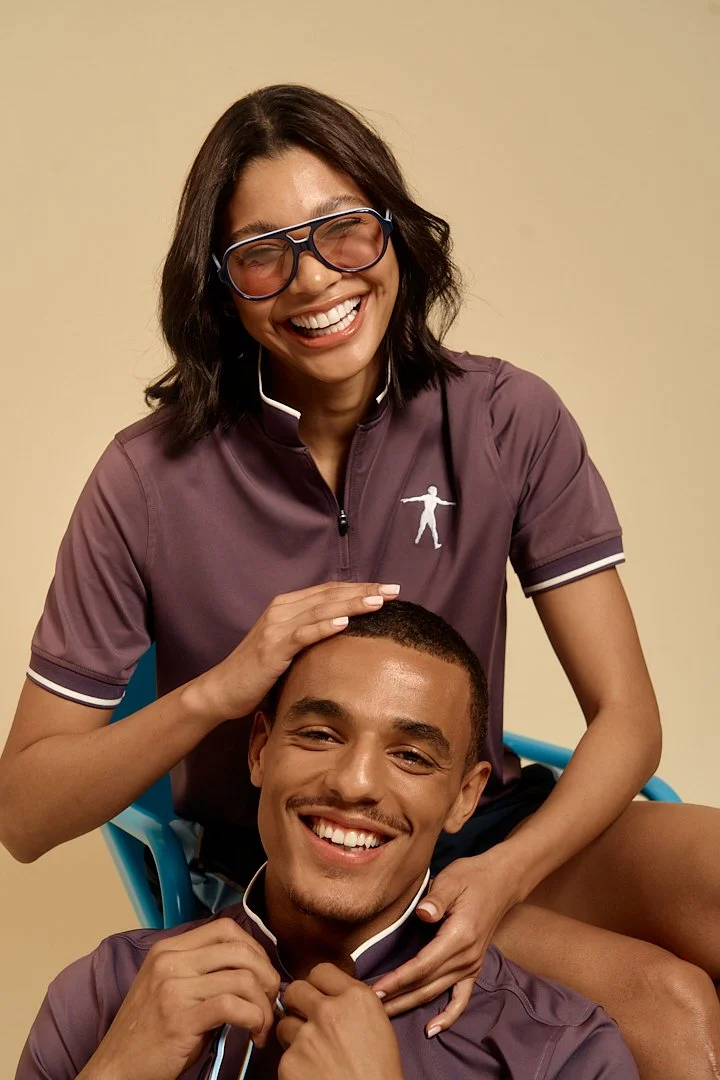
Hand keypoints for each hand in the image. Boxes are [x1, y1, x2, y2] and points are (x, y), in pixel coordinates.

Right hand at [79, 919, 280, 1079]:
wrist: (115, 1070)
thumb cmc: (148, 1033)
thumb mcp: (169, 988)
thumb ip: (201, 972)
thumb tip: (250, 970)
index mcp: (168, 949)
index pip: (225, 929)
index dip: (254, 948)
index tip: (262, 973)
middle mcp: (170, 961)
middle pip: (239, 950)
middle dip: (266, 974)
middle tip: (271, 999)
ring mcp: (174, 987)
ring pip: (242, 978)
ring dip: (263, 1004)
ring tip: (262, 1024)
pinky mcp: (181, 1018)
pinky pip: (233, 1006)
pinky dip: (253, 1019)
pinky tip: (254, 1035)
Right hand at [187, 581, 399, 724]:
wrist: (222, 690)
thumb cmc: (258, 672)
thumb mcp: (288, 647)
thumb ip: (311, 635)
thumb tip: (346, 634)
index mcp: (287, 606)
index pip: (330, 590)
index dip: (360, 586)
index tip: (389, 588)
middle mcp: (281, 610)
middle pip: (330, 594)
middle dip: (364, 590)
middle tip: (395, 589)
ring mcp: (276, 628)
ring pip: (320, 609)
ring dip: (351, 604)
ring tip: (378, 601)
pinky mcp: (272, 648)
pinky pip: (302, 634)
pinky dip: (324, 626)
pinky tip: (345, 622)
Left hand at [276, 964, 404, 1079]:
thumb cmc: (380, 1073)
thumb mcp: (378, 1024)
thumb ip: (353, 1003)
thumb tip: (331, 994)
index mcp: (356, 997)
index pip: (321, 971)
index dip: (318, 985)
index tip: (319, 996)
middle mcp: (329, 1010)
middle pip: (295, 989)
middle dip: (298, 1004)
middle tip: (306, 1020)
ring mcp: (307, 1036)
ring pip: (285, 1023)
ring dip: (294, 1036)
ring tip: (313, 1054)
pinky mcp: (289, 1062)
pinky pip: (284, 1055)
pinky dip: (294, 1065)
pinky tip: (311, 1074)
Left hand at [372, 849, 524, 1034]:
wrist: (501, 882)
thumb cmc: (471, 877)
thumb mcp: (452, 880)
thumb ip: (437, 898)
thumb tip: (424, 912)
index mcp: (459, 937)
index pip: (422, 965)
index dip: (397, 980)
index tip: (374, 990)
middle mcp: (466, 957)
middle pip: (426, 985)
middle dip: (397, 998)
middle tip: (368, 1008)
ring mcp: (471, 966)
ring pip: (437, 993)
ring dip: (411, 1006)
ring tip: (385, 1016)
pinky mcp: (473, 968)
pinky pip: (461, 999)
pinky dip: (448, 1016)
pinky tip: (432, 1030)